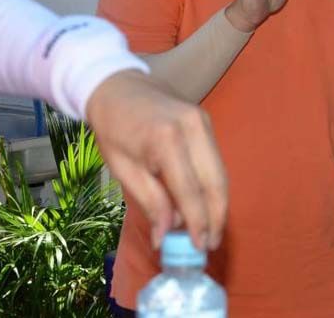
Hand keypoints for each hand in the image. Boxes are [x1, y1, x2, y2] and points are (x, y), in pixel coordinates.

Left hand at [85, 70, 227, 251]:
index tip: (197, 247)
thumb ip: (150, 200)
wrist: (118, 86)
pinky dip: (212, 186)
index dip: (196, 222)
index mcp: (165, 140)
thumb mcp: (122, 169)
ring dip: (218, 204)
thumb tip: (165, 235)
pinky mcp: (206, 121)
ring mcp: (203, 122)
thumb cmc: (113, 129)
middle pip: (215, 182)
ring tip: (209, 231)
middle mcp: (192, 128)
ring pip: (220, 172)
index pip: (190, 190)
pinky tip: (204, 205)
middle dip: (215, 217)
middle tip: (209, 244)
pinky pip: (215, 160)